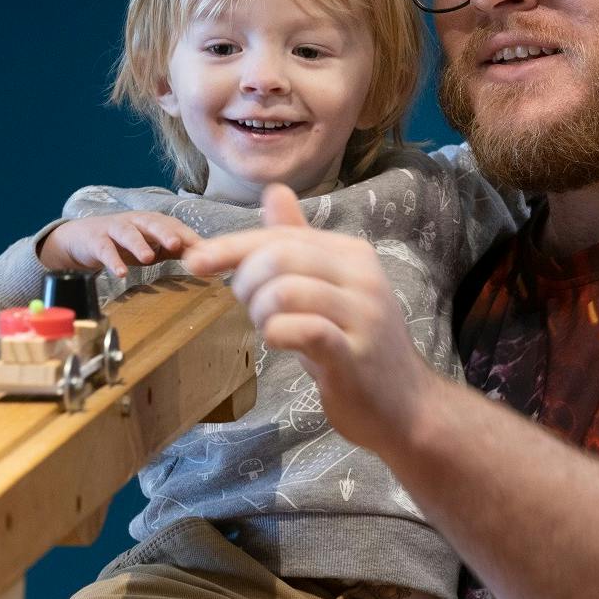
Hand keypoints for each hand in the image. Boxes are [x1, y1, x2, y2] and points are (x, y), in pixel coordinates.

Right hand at [40, 211, 200, 277]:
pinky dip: (112, 261)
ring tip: (148, 258)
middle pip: (152, 223)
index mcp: (151, 222)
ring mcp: (114, 229)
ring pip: (128, 233)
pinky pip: (105, 250)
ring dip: (138, 244)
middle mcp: (135, 221)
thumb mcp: (151, 246)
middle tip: (177, 245)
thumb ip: (175, 250)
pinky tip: (120, 273)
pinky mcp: (96, 241)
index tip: (203, 250)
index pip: (173, 225)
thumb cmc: (122, 243)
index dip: (187, 236)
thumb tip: (205, 259)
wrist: (82, 239)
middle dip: (165, 233)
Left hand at [184, 182, 433, 458]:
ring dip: (259, 311)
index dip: (230, 246)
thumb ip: (299, 242)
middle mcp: (361, 276)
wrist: (405, 406)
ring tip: (267, 327)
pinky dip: (277, 333)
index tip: (194, 261)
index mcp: (351, 253)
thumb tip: (273, 192)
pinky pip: (302, 330)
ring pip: (284, 290)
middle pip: (279, 255)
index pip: (280, 234)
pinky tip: (278, 342)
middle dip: (245, 280)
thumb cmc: (355, 345)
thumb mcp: (329, 287)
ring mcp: (361, 315)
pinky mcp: (352, 354)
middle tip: (248, 308)